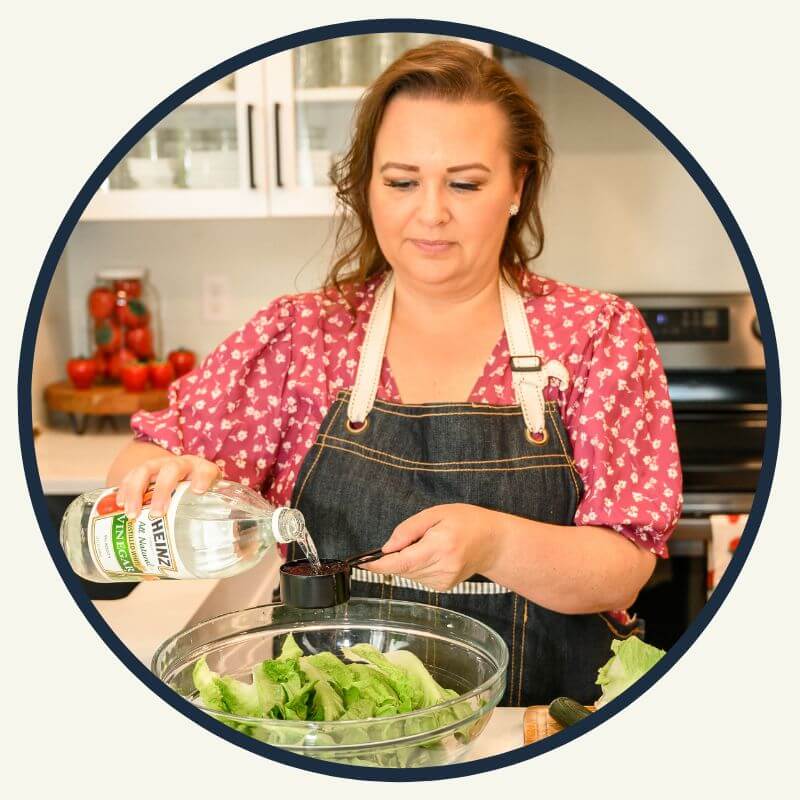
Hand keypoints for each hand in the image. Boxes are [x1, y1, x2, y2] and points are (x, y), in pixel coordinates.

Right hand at [114, 454, 220, 517]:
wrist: (181, 478)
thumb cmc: (200, 498)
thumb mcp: (212, 505)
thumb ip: (223, 524)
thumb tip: (243, 552)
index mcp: (203, 471)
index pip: (206, 470)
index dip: (203, 477)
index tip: (199, 490)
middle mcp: (182, 465)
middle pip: (172, 470)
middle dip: (162, 490)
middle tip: (157, 513)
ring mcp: (160, 465)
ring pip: (146, 470)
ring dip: (136, 491)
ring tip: (131, 514)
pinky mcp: (143, 471)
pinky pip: (130, 475)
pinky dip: (123, 489)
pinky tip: (118, 506)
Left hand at [362, 504, 501, 591]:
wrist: (493, 542)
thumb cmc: (466, 522)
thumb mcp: (437, 513)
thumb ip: (409, 529)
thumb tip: (386, 548)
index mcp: (440, 546)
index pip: (402, 562)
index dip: (379, 565)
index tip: (362, 563)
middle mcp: (442, 568)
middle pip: (403, 569)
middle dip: (396, 556)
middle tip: (414, 538)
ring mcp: (444, 581)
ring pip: (409, 574)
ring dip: (408, 561)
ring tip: (429, 544)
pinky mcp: (444, 587)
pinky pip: (418, 577)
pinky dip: (417, 566)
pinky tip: (433, 555)